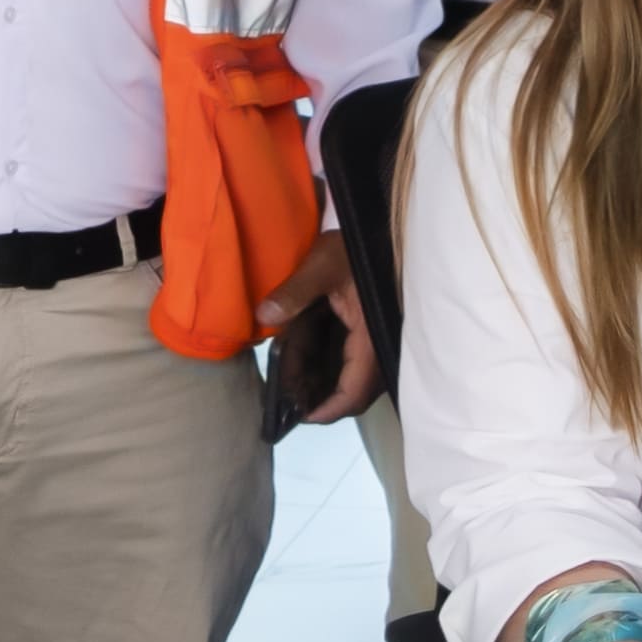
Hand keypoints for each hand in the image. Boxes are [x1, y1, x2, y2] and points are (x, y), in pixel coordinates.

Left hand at [255, 221, 381, 421]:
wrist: (375, 226)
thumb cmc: (353, 246)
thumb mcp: (321, 265)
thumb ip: (294, 293)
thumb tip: (263, 318)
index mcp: (371, 336)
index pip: (355, 391)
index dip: (329, 409)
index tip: (301, 416)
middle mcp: (378, 345)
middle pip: (354, 392)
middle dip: (320, 398)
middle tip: (287, 397)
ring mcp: (375, 339)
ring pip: (352, 377)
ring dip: (321, 381)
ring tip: (289, 380)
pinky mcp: (369, 331)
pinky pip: (351, 360)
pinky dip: (327, 364)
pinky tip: (302, 358)